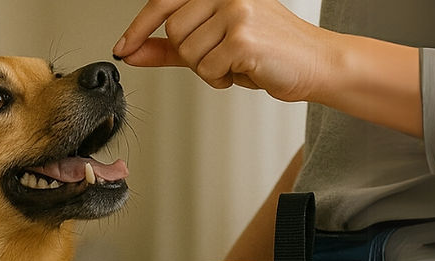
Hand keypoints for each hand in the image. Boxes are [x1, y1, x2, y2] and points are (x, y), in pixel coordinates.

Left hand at [112, 0, 326, 102]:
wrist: (311, 62)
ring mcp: (235, 9)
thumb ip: (169, 47)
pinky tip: (242, 69)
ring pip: (188, 52)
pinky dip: (220, 79)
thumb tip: (132, 51)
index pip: (165, 1)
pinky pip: (206, 69)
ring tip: (234, 62)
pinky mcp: (242, 36)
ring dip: (206, 69)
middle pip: (175, 32)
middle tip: (219, 56)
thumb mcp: (211, 44)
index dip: (139, 27)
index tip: (123, 47)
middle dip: (190, 55)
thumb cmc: (264, 51)